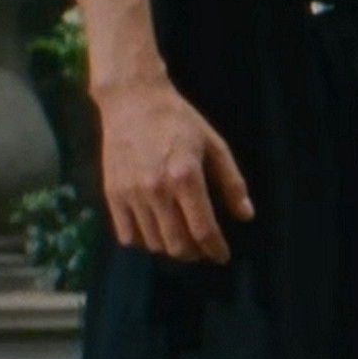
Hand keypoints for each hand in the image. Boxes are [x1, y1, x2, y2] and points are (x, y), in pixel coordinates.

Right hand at [93, 75, 251, 264]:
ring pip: (152, 243)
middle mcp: (156, 190)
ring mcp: (130, 194)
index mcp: (185, 177)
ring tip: (183, 241)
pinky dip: (143, 242)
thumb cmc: (179, 121)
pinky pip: (126, 235)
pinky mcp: (112, 194)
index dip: (215, 249)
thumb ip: (231, 183)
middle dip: (195, 254)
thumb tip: (246, 216)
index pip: (203, 229)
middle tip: (204, 250)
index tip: (222, 256)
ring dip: (171, 248)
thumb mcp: (215, 146)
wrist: (132, 102)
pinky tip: (156, 232)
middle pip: (177, 243)